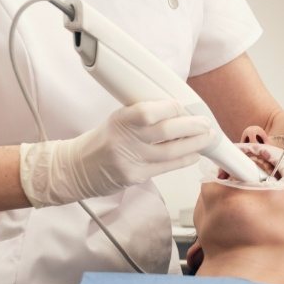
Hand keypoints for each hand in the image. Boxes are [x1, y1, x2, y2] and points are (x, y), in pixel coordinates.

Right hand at [19, 100, 213, 206]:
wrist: (76, 169)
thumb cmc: (102, 140)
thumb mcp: (118, 119)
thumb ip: (143, 115)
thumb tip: (178, 110)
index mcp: (119, 120)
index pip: (148, 112)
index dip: (170, 108)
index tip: (183, 105)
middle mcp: (124, 140)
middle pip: (164, 132)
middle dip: (191, 127)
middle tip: (206, 123)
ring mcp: (130, 161)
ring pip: (169, 152)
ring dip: (193, 144)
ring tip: (207, 138)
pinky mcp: (135, 177)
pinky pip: (165, 168)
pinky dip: (183, 160)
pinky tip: (195, 154)